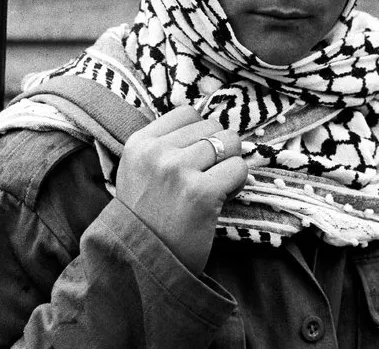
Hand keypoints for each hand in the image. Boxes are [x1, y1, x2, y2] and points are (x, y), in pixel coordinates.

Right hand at [116, 106, 247, 275]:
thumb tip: (208, 124)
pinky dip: (238, 183)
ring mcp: (178, 170)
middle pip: (212, 126)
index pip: (188, 113)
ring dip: (229, 165)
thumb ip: (164, 144)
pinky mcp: (201, 193)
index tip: (195, 157)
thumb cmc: (147, 218)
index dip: (200, 133)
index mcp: (139, 143)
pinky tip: (221, 199)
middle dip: (218, 149)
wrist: (143, 265)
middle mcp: (157, 152)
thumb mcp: (138, 171)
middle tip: (206, 177)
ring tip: (214, 187)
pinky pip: (239, 168)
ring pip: (230, 142)